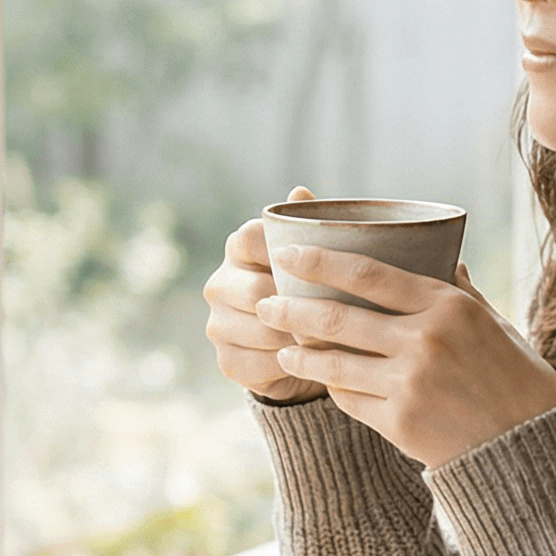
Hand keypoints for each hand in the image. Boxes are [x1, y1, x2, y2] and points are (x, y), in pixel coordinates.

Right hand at [203, 186, 329, 404]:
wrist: (301, 349)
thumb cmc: (312, 291)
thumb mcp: (317, 259)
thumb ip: (309, 225)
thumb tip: (299, 191)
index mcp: (238, 248)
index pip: (250, 238)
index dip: (282, 251)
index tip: (316, 266)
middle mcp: (219, 283)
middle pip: (256, 290)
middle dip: (298, 304)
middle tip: (337, 310)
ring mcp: (218, 324)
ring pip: (261, 330)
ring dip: (298, 338)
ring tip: (332, 339)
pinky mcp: (227, 361)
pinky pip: (260, 364)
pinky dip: (291, 364)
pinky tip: (312, 361)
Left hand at [255, 246, 555, 468]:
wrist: (529, 447)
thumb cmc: (516, 379)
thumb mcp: (495, 323)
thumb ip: (460, 291)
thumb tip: (439, 256)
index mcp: (447, 306)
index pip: (368, 274)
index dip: (321, 261)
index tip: (289, 255)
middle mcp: (424, 340)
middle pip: (338, 318)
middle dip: (292, 309)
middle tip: (265, 304)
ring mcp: (409, 383)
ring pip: (334, 362)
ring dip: (300, 353)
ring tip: (283, 347)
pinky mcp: (399, 423)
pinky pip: (350, 399)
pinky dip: (333, 388)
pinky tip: (322, 381)